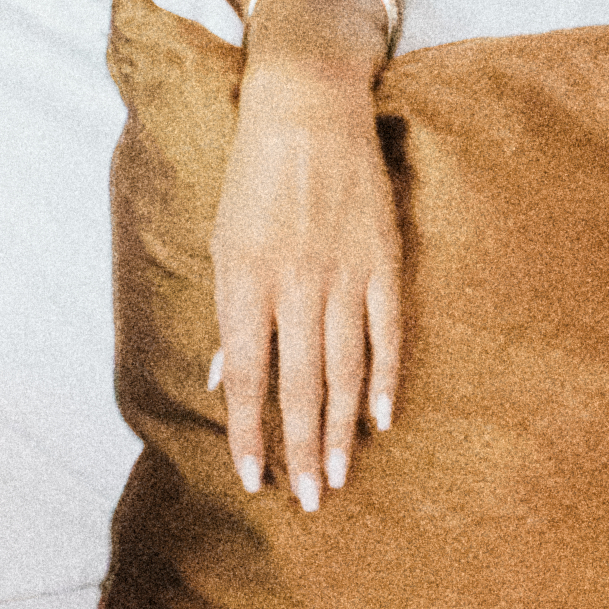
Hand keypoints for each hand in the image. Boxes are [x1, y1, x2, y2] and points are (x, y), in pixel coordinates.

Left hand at [208, 61, 402, 515]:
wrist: (305, 107)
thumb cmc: (253, 178)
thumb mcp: (222, 242)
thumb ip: (227, 314)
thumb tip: (222, 381)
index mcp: (244, 282)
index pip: (246, 377)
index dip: (249, 433)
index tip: (252, 481)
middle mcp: (294, 285)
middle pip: (299, 386)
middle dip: (302, 449)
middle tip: (311, 502)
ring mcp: (342, 273)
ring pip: (345, 369)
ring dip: (341, 429)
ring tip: (340, 477)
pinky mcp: (382, 258)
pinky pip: (387, 331)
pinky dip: (386, 377)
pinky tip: (383, 418)